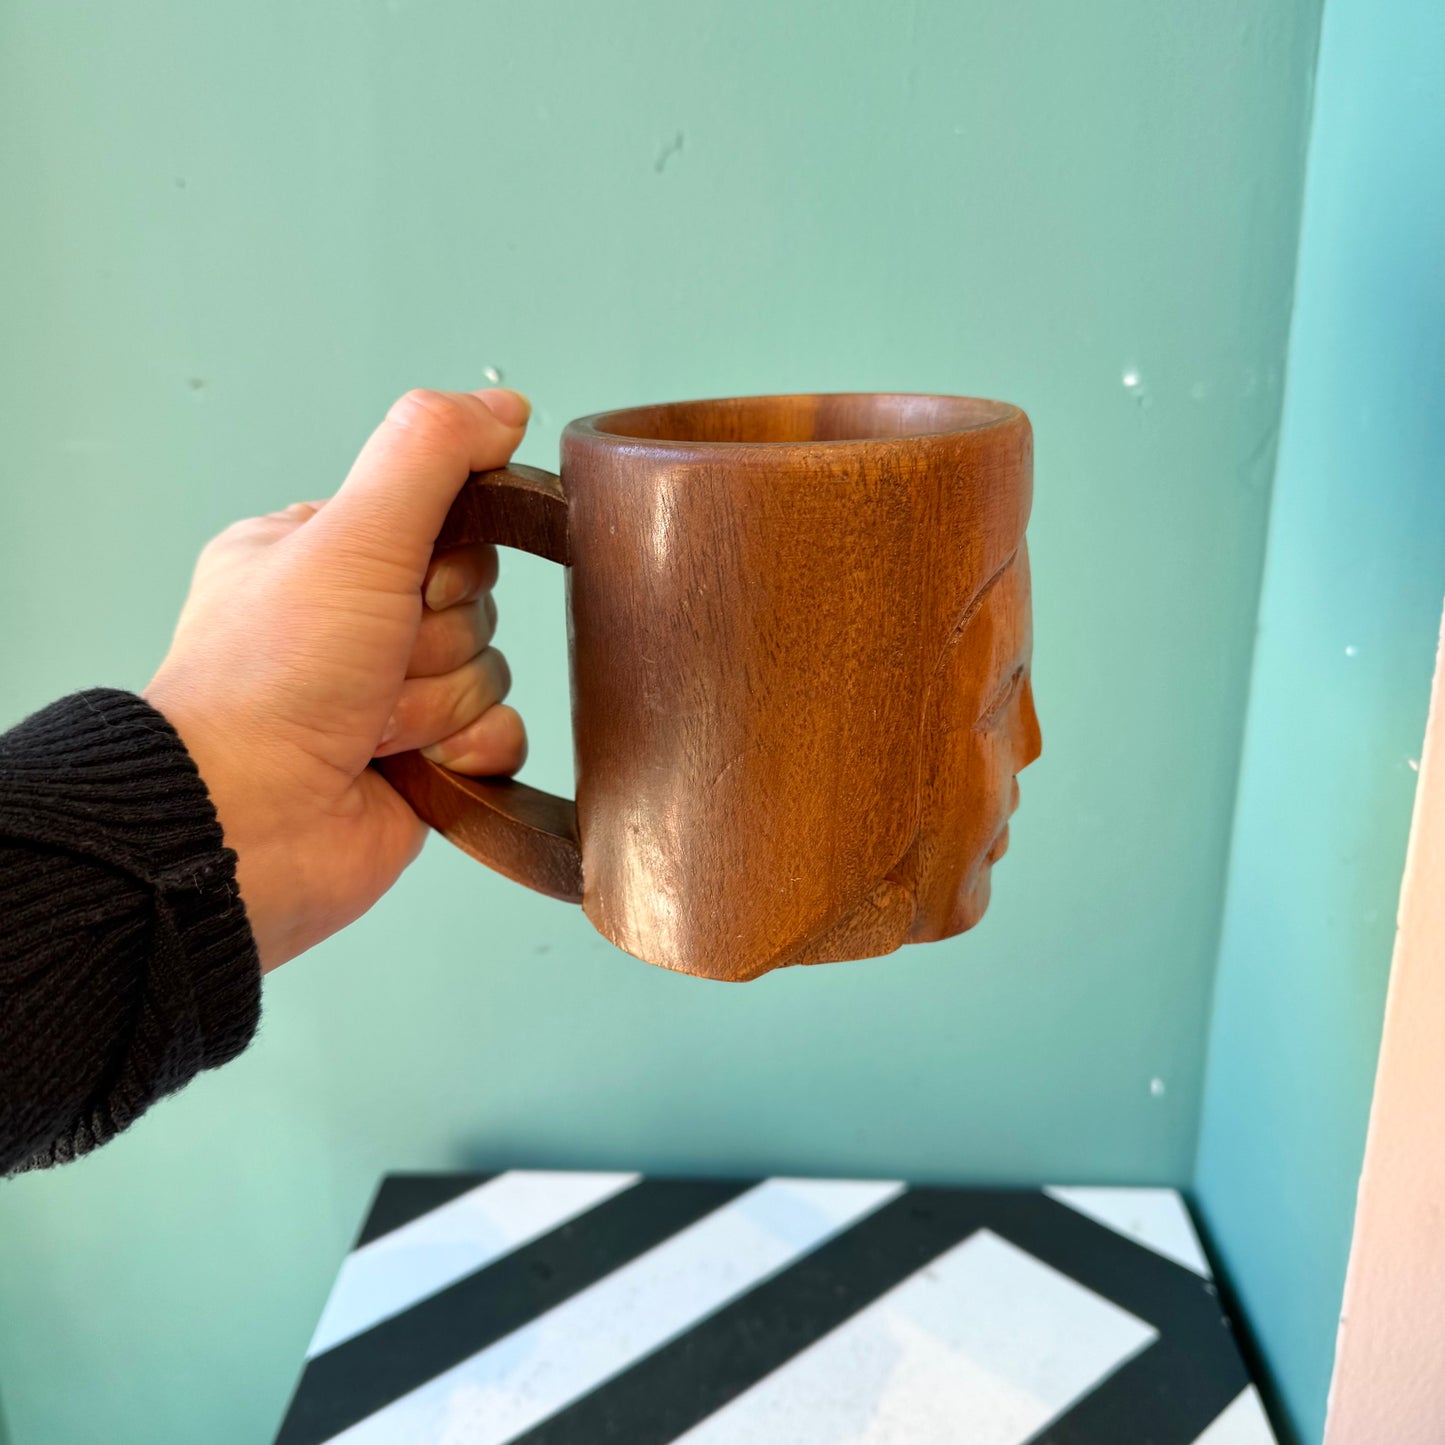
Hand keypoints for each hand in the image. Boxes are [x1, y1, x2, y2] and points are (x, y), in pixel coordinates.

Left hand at [143, 387, 531, 971]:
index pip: (444, 523)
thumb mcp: (349, 536)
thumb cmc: (266, 684)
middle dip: (435, 638)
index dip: (443, 555)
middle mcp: (357, 624)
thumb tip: (502, 407)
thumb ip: (429, 455)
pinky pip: (501, 736)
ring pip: (489, 670)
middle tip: (373, 664)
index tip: (404, 581)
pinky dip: (470, 750)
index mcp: (324, 556)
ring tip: (373, 726)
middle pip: (475, 601)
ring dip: (440, 702)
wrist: (246, 825)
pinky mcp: (425, 763)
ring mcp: (389, 697)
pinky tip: (419, 763)